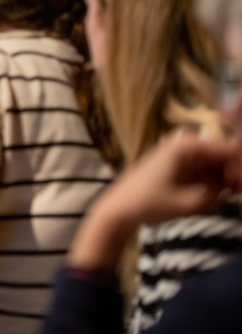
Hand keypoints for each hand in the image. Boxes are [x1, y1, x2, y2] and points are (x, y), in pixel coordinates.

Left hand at [69, 131, 239, 271]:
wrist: (120, 208)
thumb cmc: (150, 204)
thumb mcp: (190, 203)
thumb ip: (220, 192)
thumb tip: (235, 183)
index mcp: (187, 144)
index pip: (231, 149)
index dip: (239, 168)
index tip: (238, 189)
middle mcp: (185, 142)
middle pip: (225, 154)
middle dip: (234, 174)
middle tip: (234, 194)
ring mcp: (182, 152)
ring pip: (218, 163)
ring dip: (225, 179)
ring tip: (222, 197)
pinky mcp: (180, 163)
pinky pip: (207, 169)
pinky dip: (214, 182)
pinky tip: (210, 196)